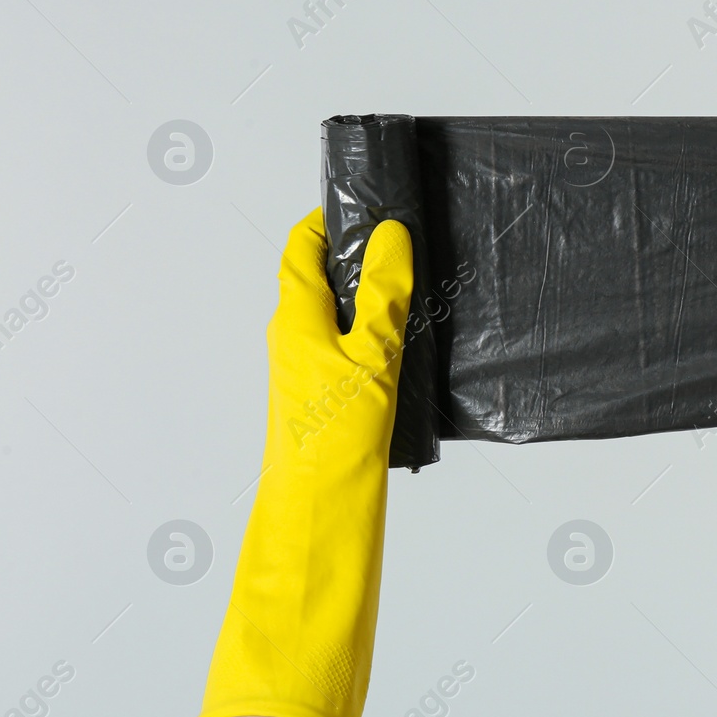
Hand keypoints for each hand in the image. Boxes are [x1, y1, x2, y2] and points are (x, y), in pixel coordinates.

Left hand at [191, 208, 412, 716]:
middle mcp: (294, 343)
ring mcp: (310, 376)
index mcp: (293, 319)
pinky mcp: (331, 405)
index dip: (328, 218)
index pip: (300, 248)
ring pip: (342, 319)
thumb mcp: (372, 352)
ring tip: (422, 287)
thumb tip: (389, 236)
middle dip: (360, 256)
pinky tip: (417, 347)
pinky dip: (381, 338)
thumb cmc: (337, 436)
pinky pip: (354, 354)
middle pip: (321, 280)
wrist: (323, 515)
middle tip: (410, 240)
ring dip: (375, 300)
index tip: (366, 201)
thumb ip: (383, 292)